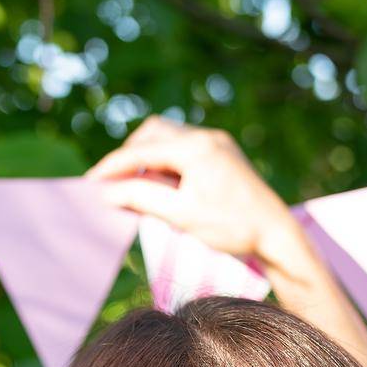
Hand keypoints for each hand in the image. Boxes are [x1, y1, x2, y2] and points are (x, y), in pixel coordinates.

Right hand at [86, 116, 293, 263]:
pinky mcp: (221, 153)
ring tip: (135, 185)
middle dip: (129, 155)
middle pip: (152, 133)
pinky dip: (165, 161)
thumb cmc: (232, 226)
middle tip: (112, 182)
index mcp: (195, 148)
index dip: (112, 167)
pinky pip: (183, 147)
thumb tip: (107, 192)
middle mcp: (206, 137)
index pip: (141, 152)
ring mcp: (216, 142)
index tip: (90, 183)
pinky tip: (160, 185)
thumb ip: (141, 199)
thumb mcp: (181, 215)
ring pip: (167, 137)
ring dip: (147, 156)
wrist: (276, 234)